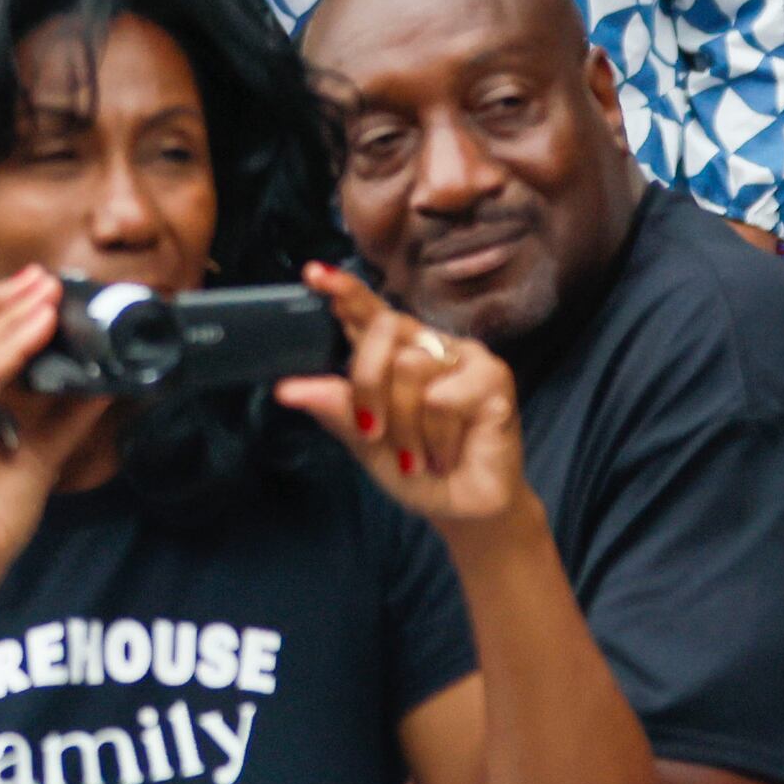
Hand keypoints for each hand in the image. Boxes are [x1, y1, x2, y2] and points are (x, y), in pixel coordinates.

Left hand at [278, 266, 533, 527]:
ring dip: (405, 426)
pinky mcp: (494, 376)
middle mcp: (429, 344)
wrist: (462, 509)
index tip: (313, 274)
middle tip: (374, 432)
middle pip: (383, 331)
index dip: (345, 290)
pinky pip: (442, 397)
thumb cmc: (416, 469)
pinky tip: (446, 455)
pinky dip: (435, 437)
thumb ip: (336, 408)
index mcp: (396, 351)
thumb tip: (288, 389)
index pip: (370, 312)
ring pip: (409, 367)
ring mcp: (465, 355)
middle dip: (367, 386)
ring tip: (418, 455)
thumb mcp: (365, 440)